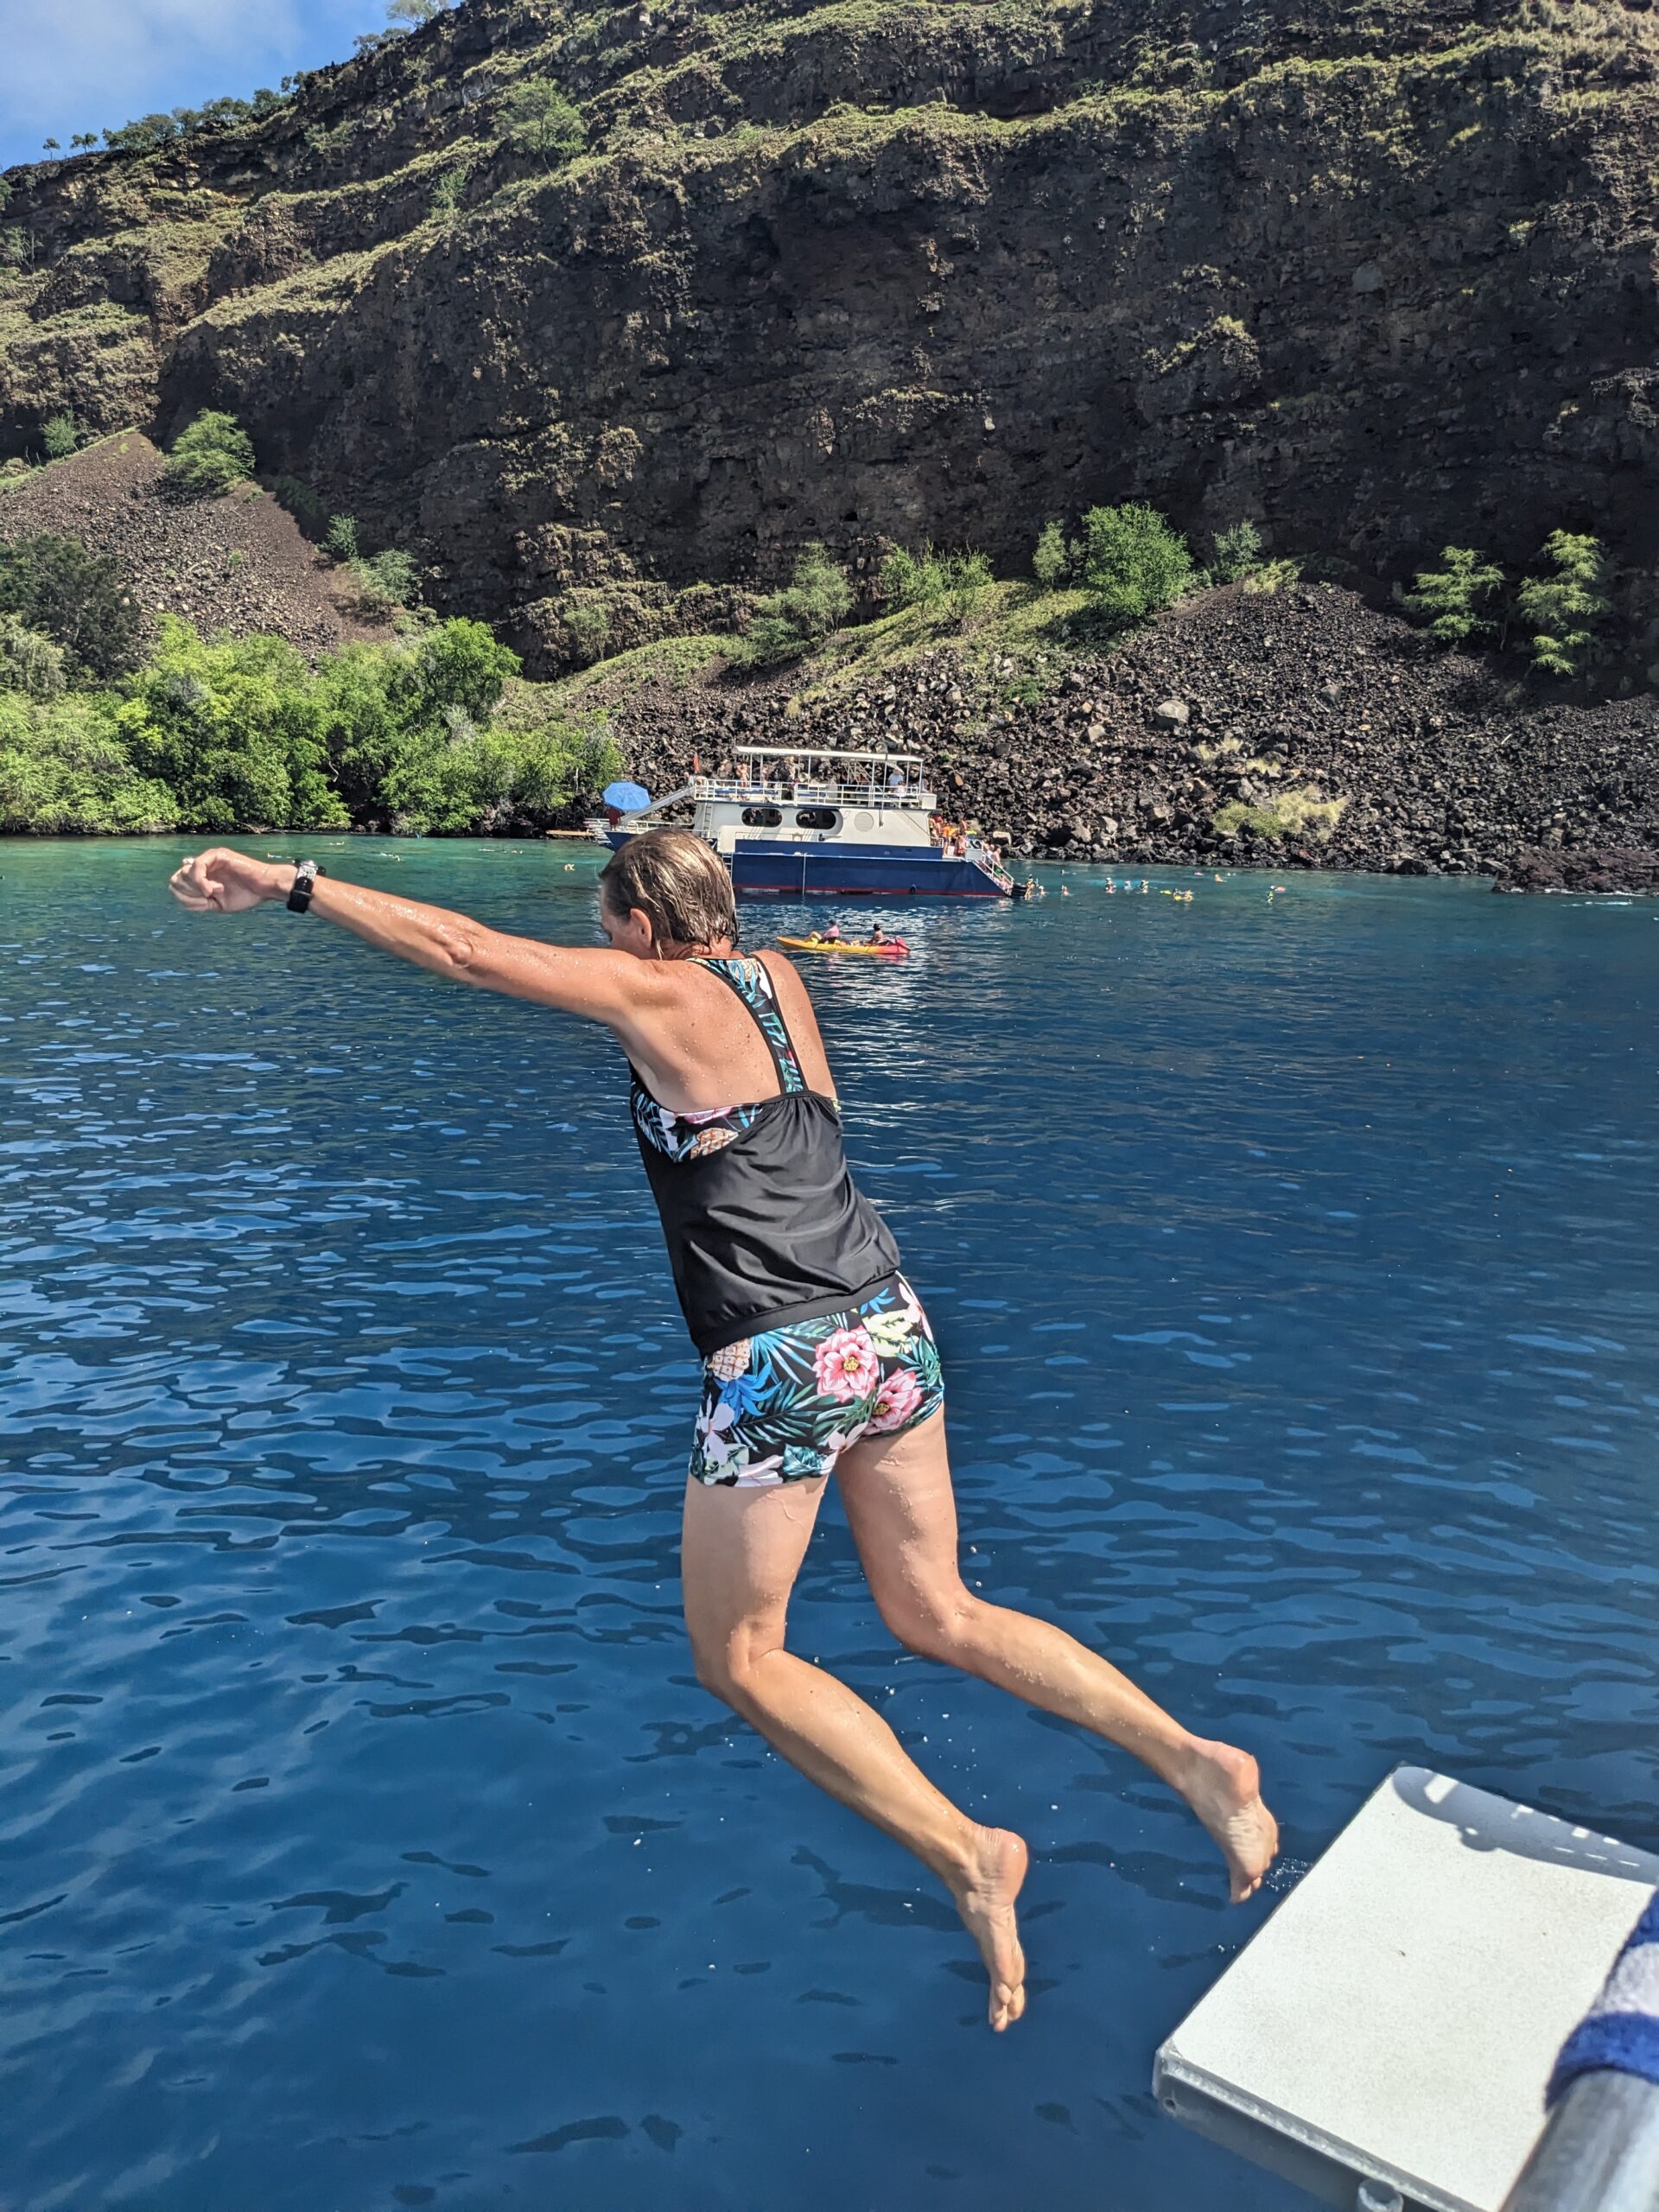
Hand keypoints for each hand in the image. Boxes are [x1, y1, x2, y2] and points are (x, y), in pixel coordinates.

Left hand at [169, 847, 287, 912]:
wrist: (265, 888)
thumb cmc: (246, 895)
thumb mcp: (216, 905)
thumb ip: (197, 902)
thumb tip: (178, 894)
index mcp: (201, 876)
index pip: (177, 884)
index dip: (184, 897)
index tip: (203, 904)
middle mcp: (202, 865)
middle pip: (177, 879)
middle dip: (188, 893)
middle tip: (206, 898)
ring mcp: (209, 859)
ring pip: (184, 872)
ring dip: (197, 888)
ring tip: (213, 893)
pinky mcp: (217, 855)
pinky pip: (197, 866)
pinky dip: (201, 881)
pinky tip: (212, 889)